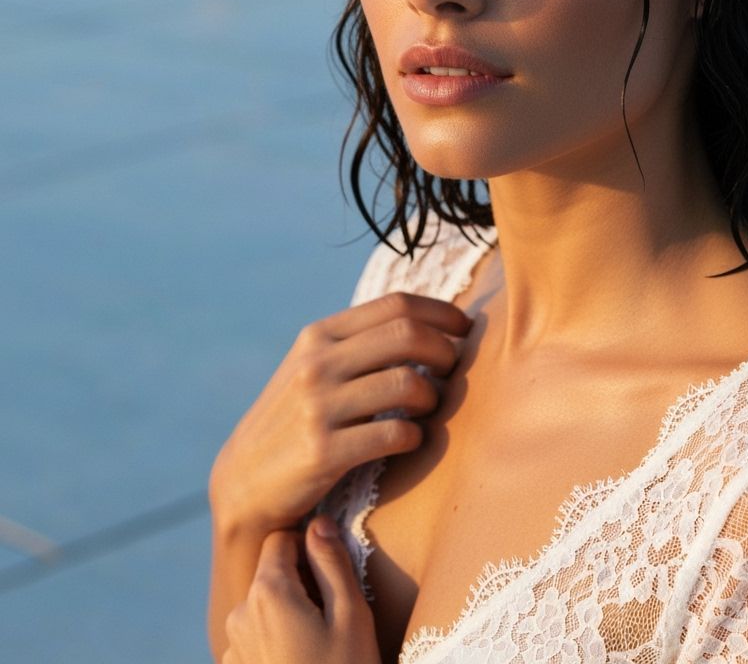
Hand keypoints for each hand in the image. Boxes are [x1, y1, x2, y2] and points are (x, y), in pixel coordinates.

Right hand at [210, 292, 471, 537]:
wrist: (245, 482)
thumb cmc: (296, 419)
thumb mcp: (314, 368)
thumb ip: (358, 343)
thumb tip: (426, 322)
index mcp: (319, 336)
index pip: (396, 305)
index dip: (441, 311)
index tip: (465, 327)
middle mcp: (317, 363)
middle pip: (407, 335)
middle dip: (444, 350)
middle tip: (455, 369)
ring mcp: (318, 406)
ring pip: (407, 384)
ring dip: (433, 397)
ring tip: (429, 409)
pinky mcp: (323, 450)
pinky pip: (394, 434)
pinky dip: (416, 436)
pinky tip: (413, 440)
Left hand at [223, 516, 381, 663]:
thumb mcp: (351, 614)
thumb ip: (331, 561)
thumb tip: (319, 522)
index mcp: (268, 593)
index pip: (282, 538)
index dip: (309, 546)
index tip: (331, 571)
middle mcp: (240, 614)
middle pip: (273, 573)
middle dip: (302, 582)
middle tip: (332, 614)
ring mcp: (233, 647)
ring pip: (266, 604)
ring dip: (290, 611)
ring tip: (319, 643)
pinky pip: (257, 635)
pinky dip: (278, 637)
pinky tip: (303, 661)